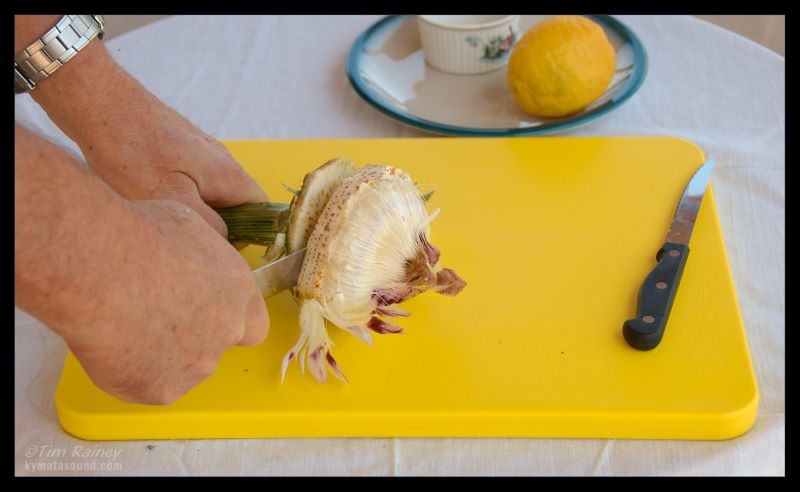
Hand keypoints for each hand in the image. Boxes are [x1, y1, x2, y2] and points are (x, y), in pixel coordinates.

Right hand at [64, 199, 268, 404]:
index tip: (203, 312)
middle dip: (192, 337)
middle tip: (154, 316)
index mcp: (238, 290)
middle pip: (217, 346)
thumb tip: (195, 262)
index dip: (228, 320)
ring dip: (162, 355)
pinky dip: (130, 372)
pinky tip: (111, 344)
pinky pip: (147, 385)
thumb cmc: (137, 235)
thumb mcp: (188, 224)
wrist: (96, 267)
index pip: (254, 324)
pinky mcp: (160, 390)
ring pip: (183, 368)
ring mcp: (196, 366)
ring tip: (125, 324)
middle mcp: (227, 331)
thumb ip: (204, 257)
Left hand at [79, 89, 267, 237]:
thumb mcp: (173, 201)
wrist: (99, 103)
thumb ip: (210, 226)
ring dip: (194, 208)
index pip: (262, 210)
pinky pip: (191, 178)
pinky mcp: (179, 145)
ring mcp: (201, 150)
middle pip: (236, 203)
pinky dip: (178, 192)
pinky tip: (146, 194)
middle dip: (216, 223)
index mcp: (230, 175)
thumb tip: (227, 240)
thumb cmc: (134, 154)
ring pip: (211, 191)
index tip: (216, 247)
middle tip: (180, 233)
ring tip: (160, 214)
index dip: (249, 235)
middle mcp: (223, 160)